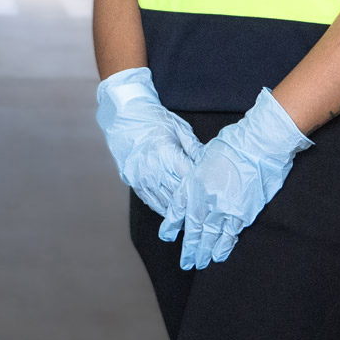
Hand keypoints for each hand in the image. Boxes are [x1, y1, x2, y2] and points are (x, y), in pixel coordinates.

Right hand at [94, 66, 201, 231]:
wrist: (124, 117)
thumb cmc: (155, 120)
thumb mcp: (178, 128)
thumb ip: (194, 148)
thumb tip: (209, 162)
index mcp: (166, 153)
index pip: (188, 178)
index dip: (202, 190)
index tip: (215, 200)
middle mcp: (153, 168)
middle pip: (177, 194)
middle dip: (193, 207)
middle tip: (208, 219)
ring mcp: (141, 177)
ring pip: (164, 202)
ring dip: (178, 213)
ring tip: (193, 222)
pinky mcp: (134, 181)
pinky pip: (151, 201)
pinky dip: (163, 209)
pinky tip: (173, 214)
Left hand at [177, 87, 311, 269]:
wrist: (257, 146)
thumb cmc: (233, 145)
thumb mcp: (205, 156)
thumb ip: (198, 173)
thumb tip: (195, 182)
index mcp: (193, 182)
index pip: (177, 208)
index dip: (171, 224)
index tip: (166, 236)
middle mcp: (204, 198)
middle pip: (193, 228)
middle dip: (189, 247)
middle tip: (185, 262)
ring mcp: (223, 207)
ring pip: (210, 235)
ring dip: (204, 251)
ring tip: (200, 264)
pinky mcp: (242, 212)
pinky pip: (230, 234)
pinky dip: (223, 246)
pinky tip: (218, 256)